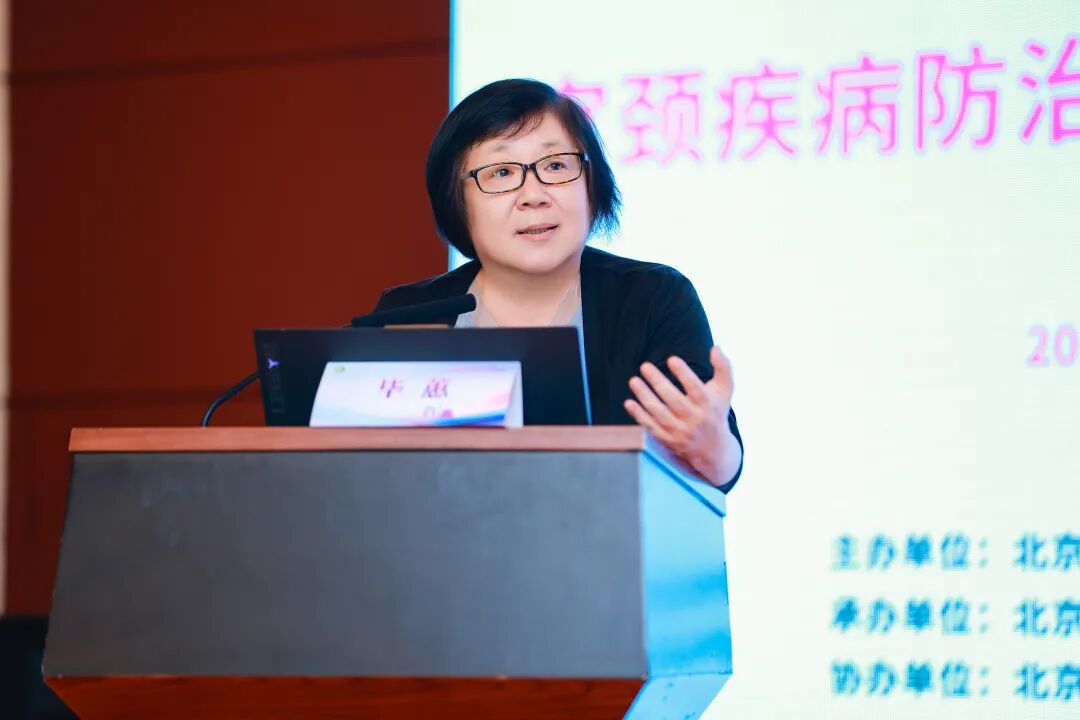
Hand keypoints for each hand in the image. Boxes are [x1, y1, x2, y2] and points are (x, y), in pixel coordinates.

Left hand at [623, 346, 738, 484]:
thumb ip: (723, 367)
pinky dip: (639, 416)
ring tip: (634, 380)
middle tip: (645, 366)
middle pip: (674, 400)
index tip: (672, 359)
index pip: (696, 388)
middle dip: (658, 382)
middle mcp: (694, 419)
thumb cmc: (716, 410)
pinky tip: (629, 402)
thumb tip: (716, 347)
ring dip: (645, 396)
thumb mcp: (725, 390)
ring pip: (659, 413)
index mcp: (708, 405)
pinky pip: (651, 427)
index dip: (684, 374)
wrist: (713, 449)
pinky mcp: (668, 440)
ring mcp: (680, 431)